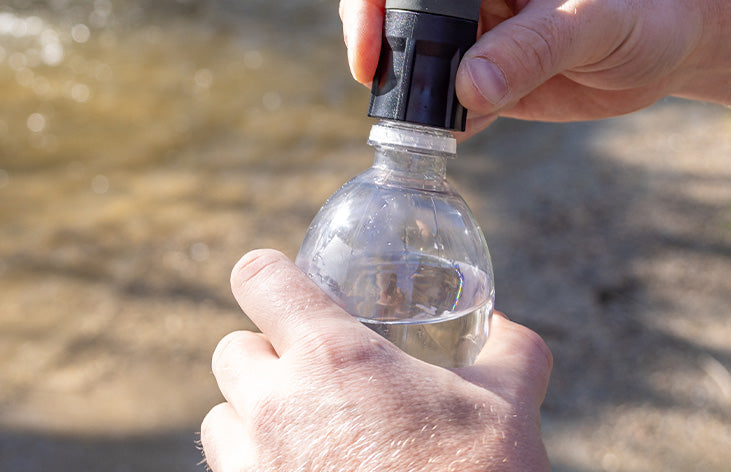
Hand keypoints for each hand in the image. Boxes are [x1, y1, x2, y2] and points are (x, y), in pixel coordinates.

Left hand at [200, 249, 551, 471]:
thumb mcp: (507, 413)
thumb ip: (509, 354)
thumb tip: (510, 327)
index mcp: (331, 357)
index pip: (258, 277)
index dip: (269, 278)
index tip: (286, 289)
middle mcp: (278, 406)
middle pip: (231, 349)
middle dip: (263, 356)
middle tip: (309, 376)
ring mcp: (256, 468)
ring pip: (220, 419)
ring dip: (249, 419)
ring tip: (302, 436)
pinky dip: (253, 471)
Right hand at [339, 0, 730, 133]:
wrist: (682, 35)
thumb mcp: (590, 15)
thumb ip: (531, 48)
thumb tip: (467, 88)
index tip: (369, 48)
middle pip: (388, 10)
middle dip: (382, 52)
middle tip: (389, 95)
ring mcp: (471, 27)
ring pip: (411, 59)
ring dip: (408, 93)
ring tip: (419, 124)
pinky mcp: (486, 70)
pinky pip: (445, 98)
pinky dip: (443, 119)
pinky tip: (460, 129)